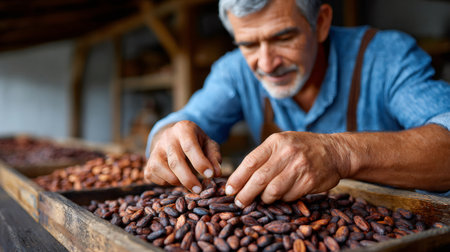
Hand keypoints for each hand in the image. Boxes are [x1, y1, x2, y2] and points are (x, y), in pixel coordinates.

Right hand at [144, 120, 221, 192]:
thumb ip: (214, 157)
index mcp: (184, 129)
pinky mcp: (148, 163)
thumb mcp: (208, 145)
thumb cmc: (196, 143)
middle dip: (188, 178)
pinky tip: (176, 178)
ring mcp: (155, 150)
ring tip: (189, 181)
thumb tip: (216, 173)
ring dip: (177, 181)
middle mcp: (167, 137)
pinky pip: (154, 177)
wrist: (175, 138)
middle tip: (199, 190)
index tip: (210, 175)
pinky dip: (166, 182)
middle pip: (175, 161)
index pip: (190, 146)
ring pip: (162, 170)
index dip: (200, 162)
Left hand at [225, 131, 350, 206]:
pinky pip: (289, 196)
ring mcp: (300, 167)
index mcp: (276, 142)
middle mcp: (287, 153)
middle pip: (259, 178)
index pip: (250, 162)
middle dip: (246, 194)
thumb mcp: (281, 143)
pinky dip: (282, 199)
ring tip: (263, 198)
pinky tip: (283, 195)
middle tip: (239, 203)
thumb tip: (239, 179)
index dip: (237, 178)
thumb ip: (263, 158)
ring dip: (265, 198)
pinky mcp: (310, 181)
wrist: (334, 151)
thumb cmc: (301, 148)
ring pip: (273, 191)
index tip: (229, 189)